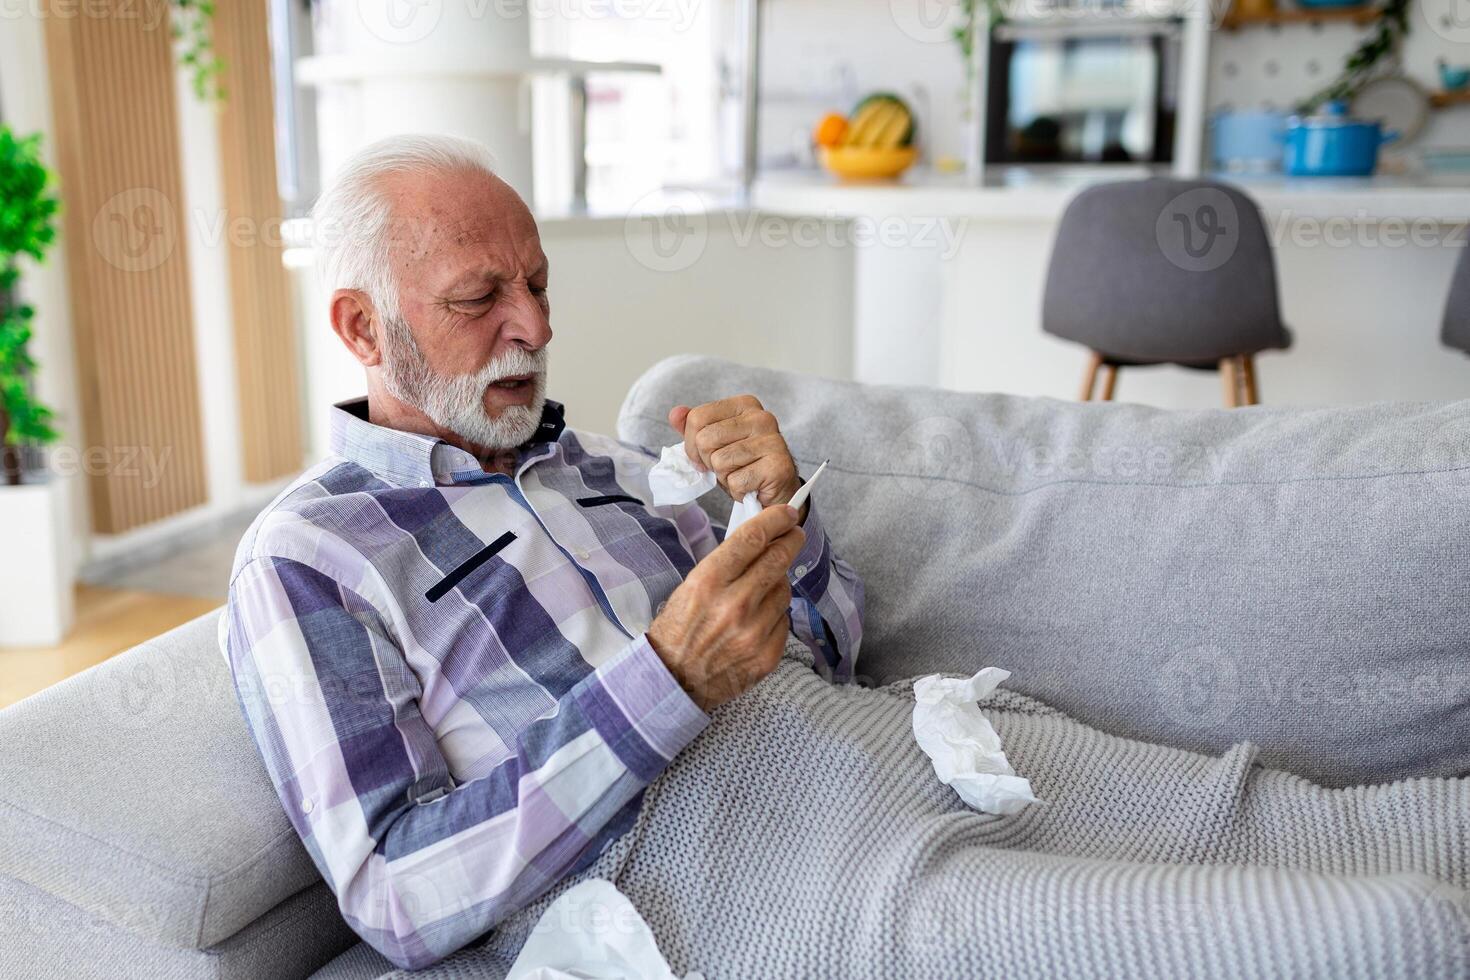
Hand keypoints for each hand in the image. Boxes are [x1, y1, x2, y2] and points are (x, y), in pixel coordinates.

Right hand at [646, 505, 804, 712]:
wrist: (673, 681)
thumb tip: (760, 544)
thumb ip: (725, 566)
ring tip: (760, 590)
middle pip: (777, 560)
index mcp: (709, 583)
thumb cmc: (678, 630)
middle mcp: (734, 605)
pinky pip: (783, 621)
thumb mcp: (690, 588)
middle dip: (791, 541)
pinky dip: (774, 616)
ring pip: (784, 591)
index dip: (774, 521)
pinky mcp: (767, 655)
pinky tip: (757, 621)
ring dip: (778, 583)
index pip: (752, 539)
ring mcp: (754, 632)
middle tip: (794, 535)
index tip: (786, 514)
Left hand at [669, 396, 803, 515]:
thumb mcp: (715, 443)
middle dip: (709, 462)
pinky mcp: (778, 466)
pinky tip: (752, 485)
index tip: (706, 455)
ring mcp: (773, 441)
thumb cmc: (743, 465)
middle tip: (728, 467)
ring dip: (725, 477)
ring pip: (720, 462)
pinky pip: (736, 481)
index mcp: (745, 404)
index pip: (697, 417)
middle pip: (705, 439)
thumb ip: (694, 427)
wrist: (775, 491)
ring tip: (742, 476)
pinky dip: (739, 490)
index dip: (692, 444)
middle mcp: (761, 417)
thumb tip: (675, 413)